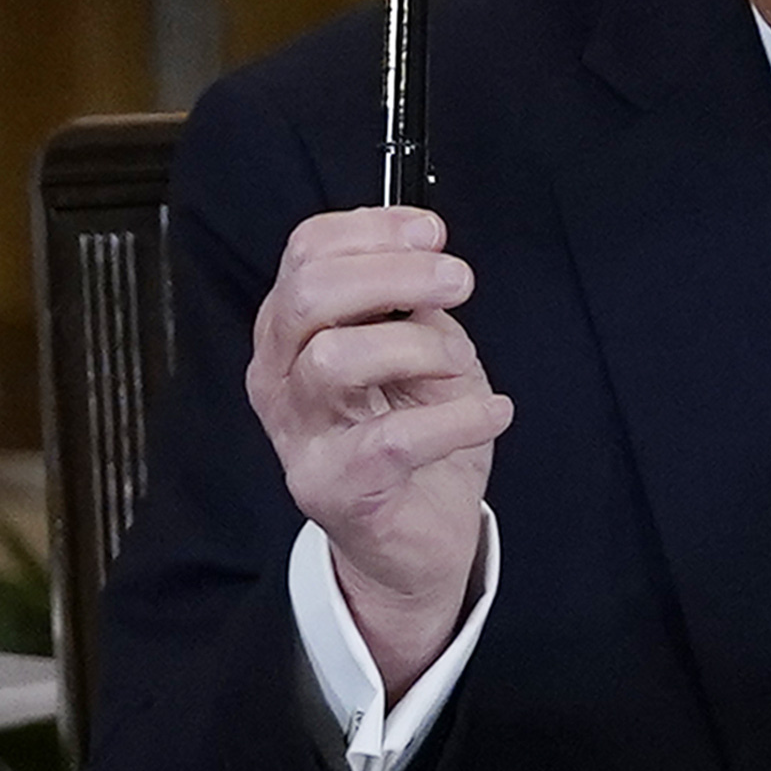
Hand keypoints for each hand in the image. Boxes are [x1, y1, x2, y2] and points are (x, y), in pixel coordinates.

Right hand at [246, 206, 511, 684]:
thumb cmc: (415, 434)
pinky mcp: (334, 487)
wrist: (416, 541)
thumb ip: (409, 304)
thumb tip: (426, 254)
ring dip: (419, 349)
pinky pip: (393, 438)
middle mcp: (279, 378)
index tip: (433, 234)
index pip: (306, 251)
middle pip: (310, 293)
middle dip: (395, 275)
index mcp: (291, 331)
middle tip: (457, 283)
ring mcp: (299, 435)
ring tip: (459, 368)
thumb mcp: (416, 350)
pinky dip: (458, 417)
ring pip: (336, 358)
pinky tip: (491, 413)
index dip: (373, 229)